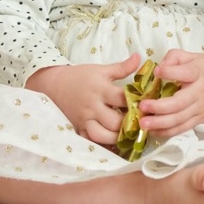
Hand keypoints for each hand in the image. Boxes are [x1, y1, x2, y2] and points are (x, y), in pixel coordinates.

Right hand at [25, 53, 140, 144]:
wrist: (55, 85)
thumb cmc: (81, 76)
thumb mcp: (101, 69)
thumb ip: (122, 67)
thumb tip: (140, 57)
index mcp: (100, 89)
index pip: (121, 98)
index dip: (136, 103)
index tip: (147, 105)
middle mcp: (92, 106)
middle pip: (114, 121)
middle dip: (129, 124)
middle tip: (141, 123)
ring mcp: (85, 120)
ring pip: (102, 135)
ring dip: (117, 137)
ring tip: (129, 134)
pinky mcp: (79, 128)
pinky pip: (91, 142)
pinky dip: (103, 145)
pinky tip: (115, 144)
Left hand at [139, 50, 203, 137]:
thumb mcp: (194, 56)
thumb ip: (175, 57)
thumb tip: (159, 68)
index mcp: (199, 73)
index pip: (186, 73)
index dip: (170, 72)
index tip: (157, 72)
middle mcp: (200, 92)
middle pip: (180, 103)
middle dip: (160, 107)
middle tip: (142, 106)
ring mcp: (200, 108)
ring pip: (180, 119)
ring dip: (160, 123)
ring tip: (144, 123)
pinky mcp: (200, 119)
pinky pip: (183, 128)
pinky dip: (168, 132)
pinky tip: (153, 131)